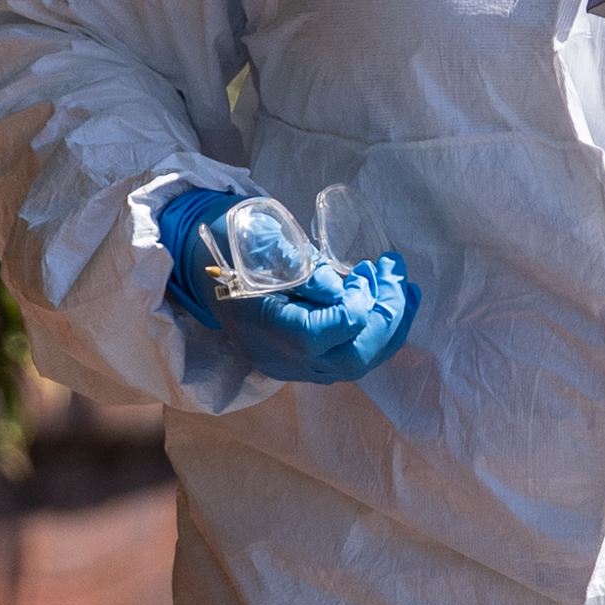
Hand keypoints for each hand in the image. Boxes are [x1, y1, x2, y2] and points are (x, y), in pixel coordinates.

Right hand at [157, 188, 421, 384]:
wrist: (201, 261)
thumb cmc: (232, 241)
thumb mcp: (261, 239)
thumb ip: (302, 266)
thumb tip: (344, 289)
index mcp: (264, 327)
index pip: (324, 334)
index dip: (357, 305)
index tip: (368, 269)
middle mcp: (280, 357)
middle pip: (351, 358)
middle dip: (387, 317)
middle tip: (396, 276)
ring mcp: (292, 365)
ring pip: (356, 364)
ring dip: (389, 326)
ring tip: (403, 288)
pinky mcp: (302, 362)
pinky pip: (348, 358)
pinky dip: (376, 333)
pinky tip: (388, 302)